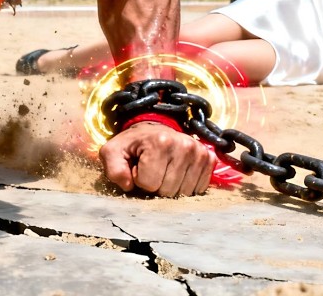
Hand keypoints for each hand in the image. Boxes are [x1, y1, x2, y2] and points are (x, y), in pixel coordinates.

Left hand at [99, 122, 213, 196]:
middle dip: (156, 185)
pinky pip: (198, 189)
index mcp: (160, 142)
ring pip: (184, 193)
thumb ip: (113, 168)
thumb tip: (129, 186)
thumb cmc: (133, 144)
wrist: (154, 130)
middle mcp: (184, 145)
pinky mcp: (209, 159)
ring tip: (164, 169)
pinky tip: (178, 171)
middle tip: (152, 168)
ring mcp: (199, 152)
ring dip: (171, 187)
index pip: (149, 184)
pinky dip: (185, 185)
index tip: (139, 166)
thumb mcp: (113, 152)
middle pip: (168, 191)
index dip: (140, 179)